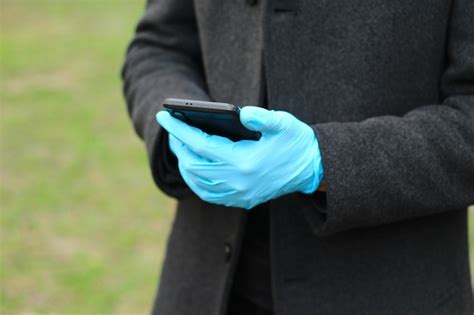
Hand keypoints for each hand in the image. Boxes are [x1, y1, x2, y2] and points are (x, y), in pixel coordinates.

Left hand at [156, 106, 323, 208]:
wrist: (312, 168)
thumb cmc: (296, 142)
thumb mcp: (283, 124)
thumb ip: (263, 117)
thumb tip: (241, 113)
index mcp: (245, 163)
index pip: (201, 145)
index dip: (179, 130)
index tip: (163, 116)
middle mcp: (238, 183)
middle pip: (193, 165)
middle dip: (179, 145)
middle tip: (173, 128)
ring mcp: (239, 194)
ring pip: (198, 182)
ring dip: (185, 163)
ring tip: (181, 144)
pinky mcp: (242, 200)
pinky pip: (208, 194)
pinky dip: (195, 179)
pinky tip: (194, 166)